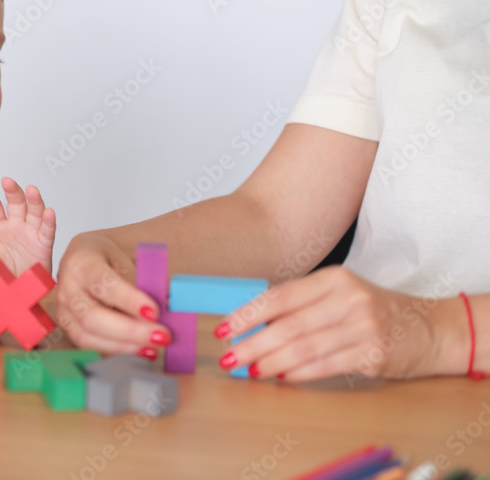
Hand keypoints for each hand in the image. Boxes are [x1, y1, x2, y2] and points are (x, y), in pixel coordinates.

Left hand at [0, 177, 55, 275]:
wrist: (17, 295)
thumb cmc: (0, 278)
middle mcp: (15, 227)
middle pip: (16, 204)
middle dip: (12, 191)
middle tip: (7, 181)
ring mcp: (30, 234)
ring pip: (34, 212)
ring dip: (34, 201)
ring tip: (32, 190)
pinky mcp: (43, 245)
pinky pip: (47, 232)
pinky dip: (49, 222)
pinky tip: (48, 212)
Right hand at [55, 233, 171, 358]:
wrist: (80, 260)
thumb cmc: (105, 260)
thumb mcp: (124, 261)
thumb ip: (142, 284)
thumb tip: (170, 307)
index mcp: (81, 264)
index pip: (103, 285)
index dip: (129, 300)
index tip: (154, 312)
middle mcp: (67, 289)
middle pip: (93, 317)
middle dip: (129, 331)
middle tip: (160, 336)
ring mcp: (63, 311)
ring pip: (88, 337)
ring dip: (123, 346)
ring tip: (153, 348)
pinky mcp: (67, 329)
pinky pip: (89, 347)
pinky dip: (115, 352)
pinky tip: (139, 351)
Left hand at [220, 266, 466, 381]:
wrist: (430, 328)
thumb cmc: (373, 310)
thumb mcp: (339, 295)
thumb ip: (301, 304)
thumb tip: (252, 322)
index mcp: (333, 278)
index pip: (280, 296)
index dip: (248, 314)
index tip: (225, 328)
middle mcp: (348, 299)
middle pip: (288, 325)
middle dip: (254, 343)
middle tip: (231, 357)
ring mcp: (364, 326)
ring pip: (305, 347)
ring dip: (272, 362)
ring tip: (251, 370)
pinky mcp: (375, 353)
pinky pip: (327, 365)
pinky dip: (300, 372)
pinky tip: (281, 376)